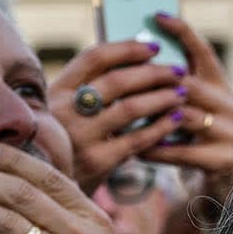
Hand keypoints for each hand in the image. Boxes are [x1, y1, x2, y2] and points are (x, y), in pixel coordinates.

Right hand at [53, 40, 189, 193]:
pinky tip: (176, 119)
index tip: (154, 47)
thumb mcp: (66, 109)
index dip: (127, 49)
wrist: (51, 186)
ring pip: (130, 109)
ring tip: (181, 93)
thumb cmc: (68, 139)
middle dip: (153, 73)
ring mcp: (80, 137)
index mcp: (56, 89)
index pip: (94, 58)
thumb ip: (92, 86)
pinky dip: (160, 127)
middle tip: (178, 72)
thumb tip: (141, 58)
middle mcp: (63, 110)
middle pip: (116, 81)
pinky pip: (137, 139)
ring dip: (161, 98)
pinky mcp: (98, 162)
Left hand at [135, 14, 232, 202]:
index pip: (203, 50)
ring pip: (182, 116)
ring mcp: (231, 132)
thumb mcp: (183, 111)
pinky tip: (135, 148)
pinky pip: (181, 150)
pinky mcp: (223, 159)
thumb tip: (132, 58)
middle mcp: (231, 105)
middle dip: (151, 83)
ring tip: (122, 117)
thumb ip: (168, 89)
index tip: (156, 16)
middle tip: (118, 83)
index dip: (182, 31)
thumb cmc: (190, 145)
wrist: (215, 190)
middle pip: (187, 84)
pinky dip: (155, 148)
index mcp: (221, 86)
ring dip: (150, 117)